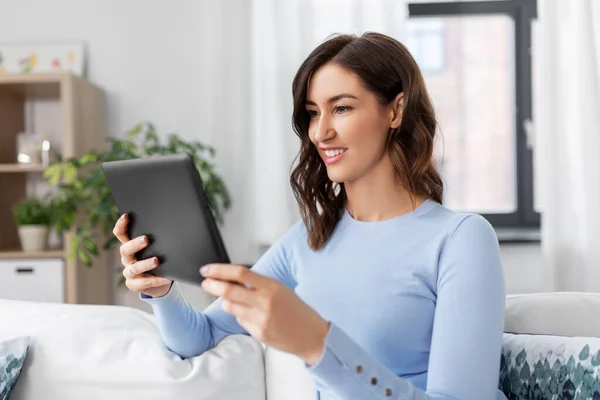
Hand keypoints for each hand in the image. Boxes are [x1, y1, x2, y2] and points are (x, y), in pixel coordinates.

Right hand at [113, 213, 171, 297]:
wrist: (159, 282)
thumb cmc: (159, 260)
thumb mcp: (157, 248)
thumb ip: (158, 239)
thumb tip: (171, 225)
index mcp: (130, 247)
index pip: (121, 234)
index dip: (121, 225)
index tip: (126, 216)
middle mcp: (127, 259)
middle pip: (125, 250)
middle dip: (135, 244)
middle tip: (146, 239)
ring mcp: (129, 272)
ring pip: (134, 268)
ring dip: (145, 264)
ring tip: (156, 260)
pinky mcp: (134, 284)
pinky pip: (144, 282)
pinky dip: (156, 280)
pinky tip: (166, 277)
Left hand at [200, 264, 330, 364]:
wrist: (311, 335)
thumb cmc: (297, 309)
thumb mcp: (281, 289)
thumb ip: (258, 284)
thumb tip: (233, 279)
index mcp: (272, 287)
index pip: (240, 274)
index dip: (219, 270)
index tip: (207, 269)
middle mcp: (264, 302)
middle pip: (229, 291)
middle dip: (212, 285)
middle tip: (205, 282)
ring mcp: (260, 319)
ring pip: (230, 307)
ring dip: (226, 302)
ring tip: (234, 300)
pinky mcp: (258, 333)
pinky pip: (240, 321)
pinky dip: (240, 316)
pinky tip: (252, 316)